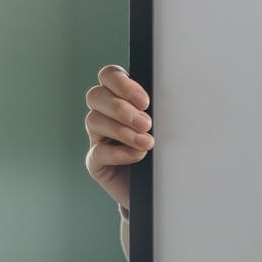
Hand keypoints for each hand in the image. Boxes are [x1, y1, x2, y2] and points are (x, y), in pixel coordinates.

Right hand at [84, 65, 152, 210]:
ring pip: (93, 121)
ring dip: (122, 131)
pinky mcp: (96, 162)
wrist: (160, 185)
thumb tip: (168, 102)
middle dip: (121, 108)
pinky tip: (137, 155)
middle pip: (95, 95)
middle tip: (146, 124)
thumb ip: (160, 110)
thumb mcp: (166, 125)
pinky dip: (118, 153)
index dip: (122, 84)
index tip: (145, 101)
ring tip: (147, 143)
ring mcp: (97, 137)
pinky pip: (97, 152)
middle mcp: (104, 113)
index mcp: (120, 96)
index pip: (109, 76)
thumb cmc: (164, 149)